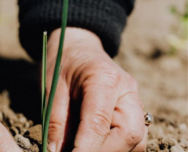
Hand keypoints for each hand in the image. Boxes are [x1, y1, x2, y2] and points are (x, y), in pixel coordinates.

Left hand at [46, 28, 146, 151]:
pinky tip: (95, 144)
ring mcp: (134, 100)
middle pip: (130, 134)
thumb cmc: (62, 63)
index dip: (85, 148)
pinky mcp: (133, 109)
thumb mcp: (51, 87)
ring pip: (136, 140)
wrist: (78, 47)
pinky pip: (132, 136)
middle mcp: (127, 90)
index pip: (99, 122)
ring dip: (112, 151)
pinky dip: (115, 147)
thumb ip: (56, 120)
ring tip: (83, 148)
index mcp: (104, 78)